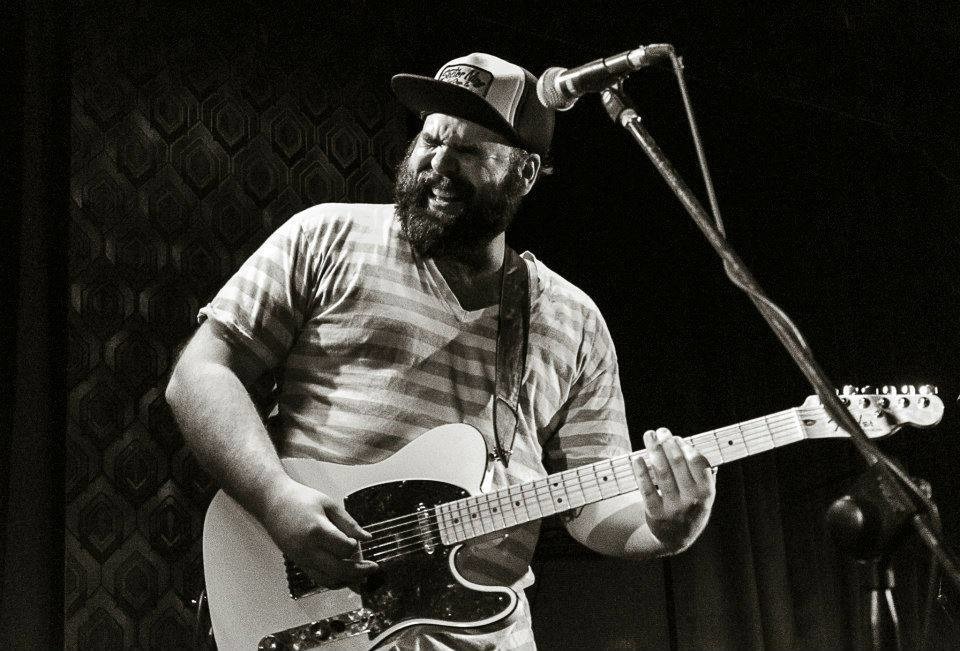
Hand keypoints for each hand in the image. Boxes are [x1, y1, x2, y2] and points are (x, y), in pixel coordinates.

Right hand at [259, 478, 378, 588]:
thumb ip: (349, 523)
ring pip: (328, 580)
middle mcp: (308, 549)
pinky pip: (318, 579)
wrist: (273, 503)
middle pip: (339, 570)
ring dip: (348, 580)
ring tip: (362, 575)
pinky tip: (345, 575)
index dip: (355, 547)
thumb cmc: (300, 500)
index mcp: (317, 530)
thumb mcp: (329, 504)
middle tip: (373, 568)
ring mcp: (301, 558)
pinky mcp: (298, 563)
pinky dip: (333, 580)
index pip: (344, 548)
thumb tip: (367, 538)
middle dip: (359, 572)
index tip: (357, 541)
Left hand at [635, 427, 715, 552]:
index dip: (686, 447)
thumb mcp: (704, 495)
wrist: (675, 538)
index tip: (676, 438)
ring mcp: (673, 507)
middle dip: (667, 443)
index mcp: (706, 493)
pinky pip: (646, 489)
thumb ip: (701, 474)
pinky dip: (641, 472)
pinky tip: (637, 459)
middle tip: (660, 431)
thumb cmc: (690, 508)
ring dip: (654, 450)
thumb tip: (689, 445)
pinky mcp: (655, 513)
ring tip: (649, 436)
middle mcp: (691, 500)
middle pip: (678, 464)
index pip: (698, 463)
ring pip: (661, 473)